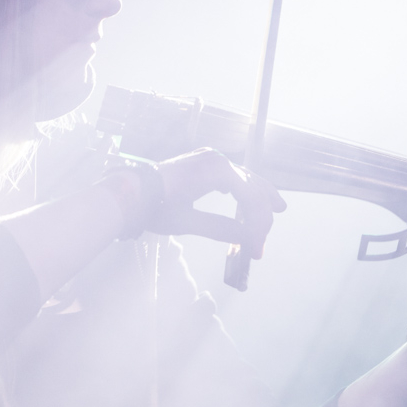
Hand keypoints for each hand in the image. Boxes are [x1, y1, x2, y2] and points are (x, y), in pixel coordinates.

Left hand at [146, 148, 286, 254]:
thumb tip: (248, 239)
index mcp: (217, 170)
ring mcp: (209, 157)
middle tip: (264, 237)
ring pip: (244, 177)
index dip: (258, 224)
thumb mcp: (188, 222)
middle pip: (252, 185)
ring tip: (276, 208)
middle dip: (261, 213)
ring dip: (259, 195)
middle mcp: (216, 159)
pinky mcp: (201, 161)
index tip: (256, 249)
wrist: (129, 191)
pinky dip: (243, 187)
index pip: (250, 197)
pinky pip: (231, 173)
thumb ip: (222, 229)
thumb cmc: (155, 206)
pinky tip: (245, 196)